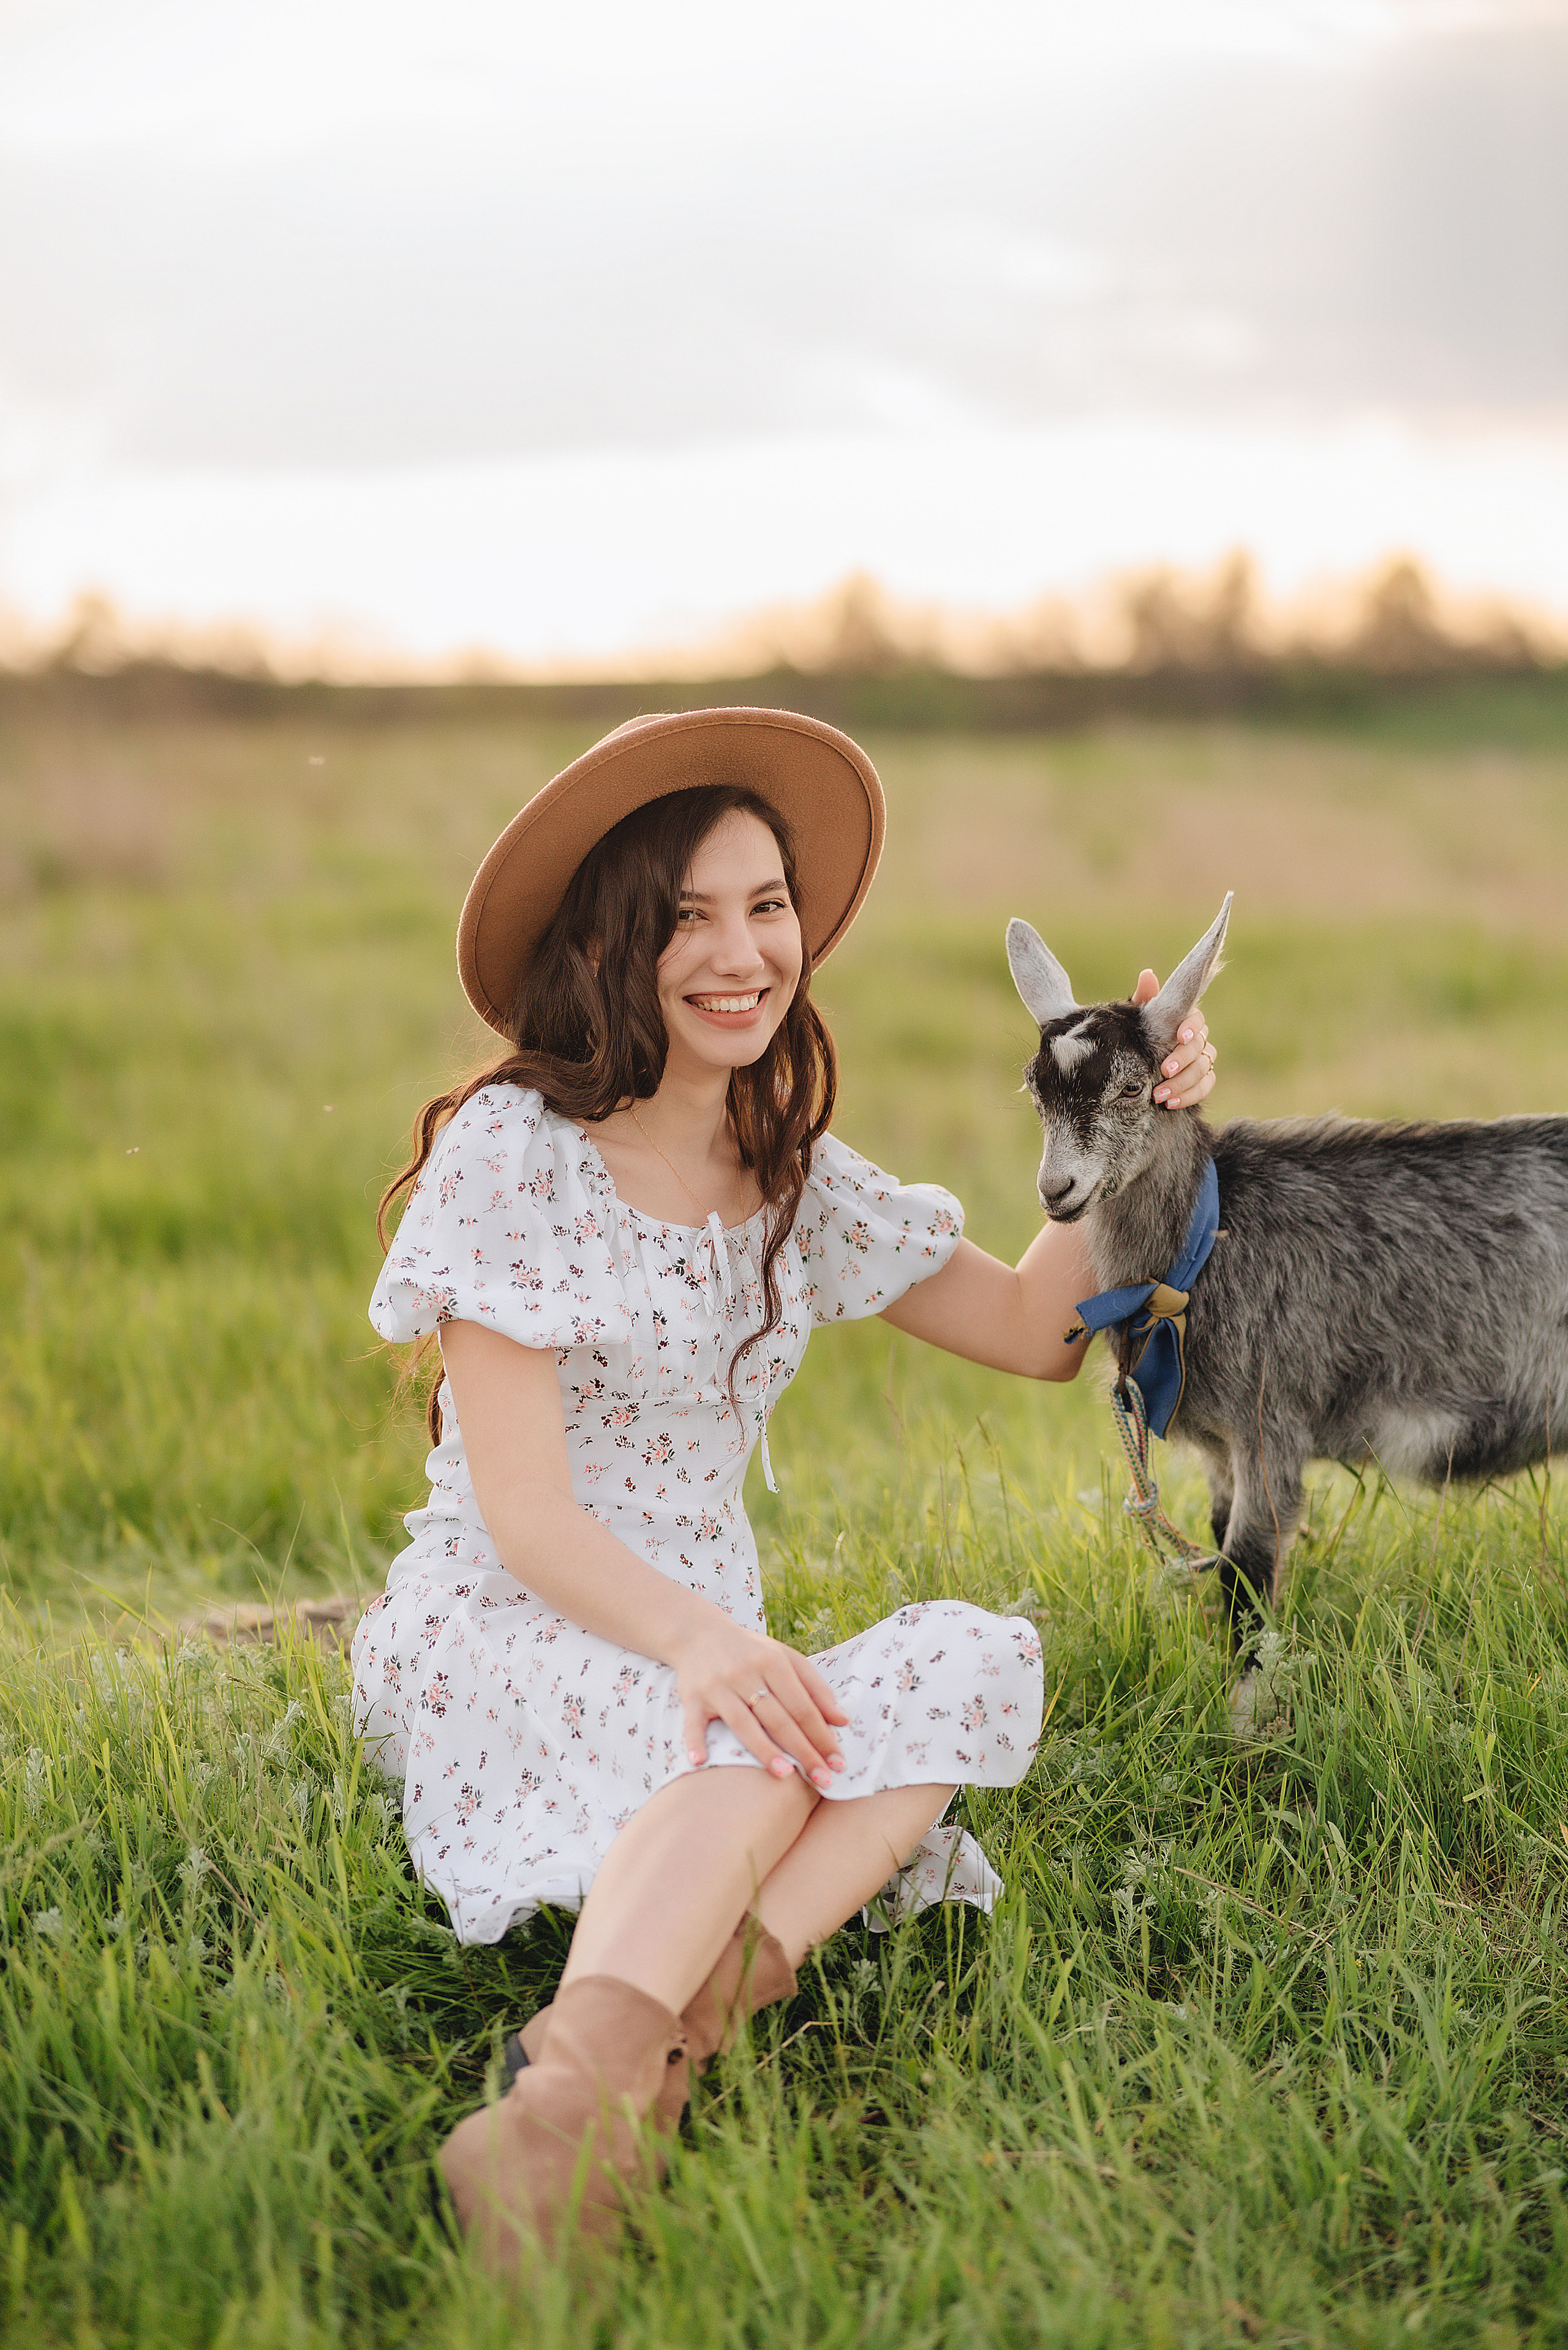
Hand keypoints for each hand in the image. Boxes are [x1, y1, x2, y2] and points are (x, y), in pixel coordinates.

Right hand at [674, 1620, 849, 1790]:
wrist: (699, 1633)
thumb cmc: (752, 1652)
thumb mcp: (786, 1659)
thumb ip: (815, 1688)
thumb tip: (843, 1721)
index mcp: (773, 1662)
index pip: (802, 1706)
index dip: (822, 1735)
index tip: (837, 1762)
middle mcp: (745, 1673)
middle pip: (778, 1718)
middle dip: (803, 1751)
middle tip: (823, 1779)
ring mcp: (717, 1686)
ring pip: (742, 1723)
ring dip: (763, 1750)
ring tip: (784, 1775)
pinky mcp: (691, 1697)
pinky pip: (693, 1723)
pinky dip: (696, 1742)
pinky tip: (701, 1762)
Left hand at [1132, 968, 1216, 1108]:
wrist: (1132, 1069)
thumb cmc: (1137, 1037)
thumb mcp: (1136, 1019)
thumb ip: (1144, 999)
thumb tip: (1148, 975)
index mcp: (1183, 1021)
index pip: (1196, 1019)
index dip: (1191, 1027)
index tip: (1180, 1037)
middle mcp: (1197, 1039)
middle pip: (1200, 1047)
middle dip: (1182, 1060)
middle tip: (1164, 1071)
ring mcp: (1201, 1060)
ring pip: (1202, 1069)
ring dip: (1182, 1083)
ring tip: (1159, 1095)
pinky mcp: (1201, 1081)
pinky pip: (1204, 1087)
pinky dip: (1188, 1096)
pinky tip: (1170, 1103)